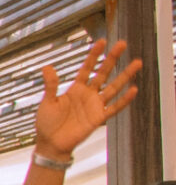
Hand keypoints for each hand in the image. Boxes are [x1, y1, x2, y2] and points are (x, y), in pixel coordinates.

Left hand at [33, 39, 140, 160]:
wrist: (51, 143)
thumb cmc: (47, 123)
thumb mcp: (48, 101)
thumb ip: (51, 85)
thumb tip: (47, 67)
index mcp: (75, 88)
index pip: (87, 68)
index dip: (94, 55)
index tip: (102, 41)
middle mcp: (88, 94)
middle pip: (103, 73)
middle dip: (112, 59)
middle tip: (122, 44)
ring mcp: (95, 105)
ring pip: (113, 87)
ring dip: (125, 75)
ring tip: (137, 63)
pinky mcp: (99, 117)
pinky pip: (114, 107)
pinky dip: (124, 99)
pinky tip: (133, 89)